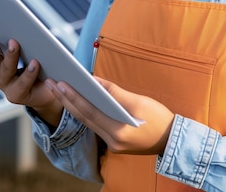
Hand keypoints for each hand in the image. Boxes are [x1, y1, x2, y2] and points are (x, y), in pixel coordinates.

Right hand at [0, 6, 62, 127]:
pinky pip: (23, 83)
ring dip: (10, 55)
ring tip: (14, 42)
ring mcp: (5, 84)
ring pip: (5, 69)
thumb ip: (21, 33)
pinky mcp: (17, 95)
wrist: (49, 89)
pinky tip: (35, 62)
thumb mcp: (29, 44)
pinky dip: (29, 72)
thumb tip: (18, 15)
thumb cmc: (38, 60)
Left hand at [45, 77, 173, 154]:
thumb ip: (114, 93)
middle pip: (84, 117)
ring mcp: (112, 144)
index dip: (74, 97)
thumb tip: (94, 81)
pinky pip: (95, 124)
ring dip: (72, 104)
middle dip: (66, 99)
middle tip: (52, 83)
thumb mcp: (139, 102)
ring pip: (87, 121)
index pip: (90, 112)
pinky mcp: (114, 141)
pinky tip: (76, 99)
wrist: (173, 140)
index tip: (61, 83)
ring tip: (59, 88)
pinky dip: (84, 111)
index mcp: (118, 132)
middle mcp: (111, 141)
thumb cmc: (159, 118)